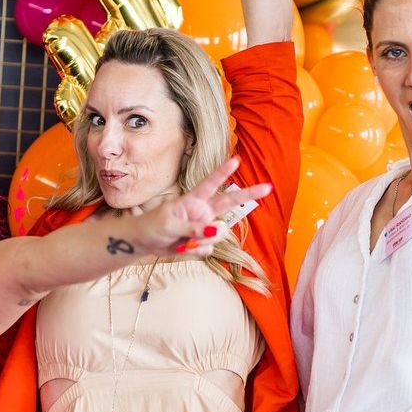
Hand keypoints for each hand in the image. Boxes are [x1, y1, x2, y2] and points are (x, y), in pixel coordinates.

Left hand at [141, 156, 271, 257]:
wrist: (144, 243)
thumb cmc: (152, 226)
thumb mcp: (169, 224)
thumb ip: (193, 227)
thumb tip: (215, 231)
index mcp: (193, 200)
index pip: (210, 184)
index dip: (223, 172)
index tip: (236, 159)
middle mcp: (203, 212)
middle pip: (229, 202)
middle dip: (248, 195)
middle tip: (268, 187)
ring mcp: (204, 227)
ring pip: (217, 235)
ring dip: (201, 241)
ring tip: (182, 241)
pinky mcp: (203, 242)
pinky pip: (208, 249)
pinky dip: (196, 251)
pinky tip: (183, 248)